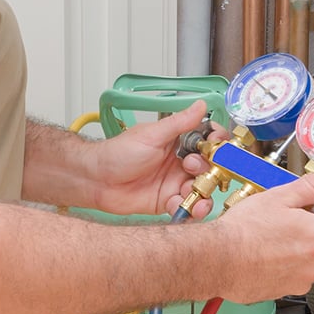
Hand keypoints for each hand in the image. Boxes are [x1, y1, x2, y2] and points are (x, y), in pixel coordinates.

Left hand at [89, 100, 222, 217]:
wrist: (96, 180)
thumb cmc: (117, 153)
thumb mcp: (152, 135)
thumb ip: (179, 123)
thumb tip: (201, 105)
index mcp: (178, 141)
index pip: (208, 140)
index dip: (217, 144)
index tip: (217, 147)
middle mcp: (180, 162)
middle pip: (210, 167)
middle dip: (210, 170)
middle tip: (193, 168)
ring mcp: (175, 182)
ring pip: (202, 188)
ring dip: (203, 192)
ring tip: (195, 193)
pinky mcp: (168, 201)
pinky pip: (188, 206)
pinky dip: (190, 208)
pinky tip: (183, 205)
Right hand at [208, 163, 313, 303]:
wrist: (216, 259)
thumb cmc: (244, 231)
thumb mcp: (282, 197)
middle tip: (299, 217)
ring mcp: (300, 282)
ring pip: (312, 262)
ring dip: (302, 248)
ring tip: (278, 233)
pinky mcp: (283, 291)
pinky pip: (294, 275)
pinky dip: (286, 263)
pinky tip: (268, 249)